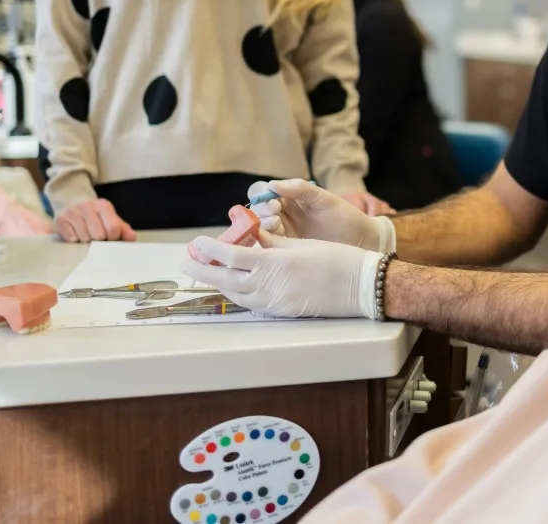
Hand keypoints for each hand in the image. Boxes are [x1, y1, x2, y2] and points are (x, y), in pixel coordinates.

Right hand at [55, 198, 136, 242]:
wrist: (72, 204)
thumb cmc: (95, 216)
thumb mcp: (111, 219)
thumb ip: (123, 229)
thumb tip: (132, 237)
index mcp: (103, 205)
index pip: (113, 229)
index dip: (113, 238)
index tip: (109, 237)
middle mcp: (87, 206)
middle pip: (98, 235)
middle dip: (98, 240)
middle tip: (96, 237)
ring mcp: (72, 212)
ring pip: (84, 238)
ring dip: (86, 241)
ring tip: (85, 235)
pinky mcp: (60, 219)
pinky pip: (71, 238)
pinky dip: (74, 240)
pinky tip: (75, 234)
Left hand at [182, 231, 380, 318]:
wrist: (361, 286)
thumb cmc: (336, 258)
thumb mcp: (300, 244)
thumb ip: (272, 242)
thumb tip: (251, 236)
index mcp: (274, 262)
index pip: (231, 255)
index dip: (211, 249)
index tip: (197, 242)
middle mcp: (270, 285)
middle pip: (225, 280)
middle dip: (203, 270)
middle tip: (186, 262)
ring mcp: (276, 302)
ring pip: (236, 295)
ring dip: (219, 284)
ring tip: (207, 273)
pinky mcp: (283, 312)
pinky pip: (253, 304)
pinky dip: (239, 294)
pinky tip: (235, 286)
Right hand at [246, 180, 394, 251]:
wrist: (362, 242)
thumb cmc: (345, 217)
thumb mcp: (325, 199)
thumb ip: (300, 189)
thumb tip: (273, 185)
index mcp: (290, 197)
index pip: (263, 192)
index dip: (262, 196)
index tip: (274, 202)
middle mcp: (283, 214)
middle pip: (258, 211)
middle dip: (261, 212)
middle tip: (275, 217)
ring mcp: (284, 233)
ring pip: (260, 228)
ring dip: (262, 227)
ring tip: (277, 226)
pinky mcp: (286, 251)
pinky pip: (267, 246)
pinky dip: (264, 244)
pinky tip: (271, 244)